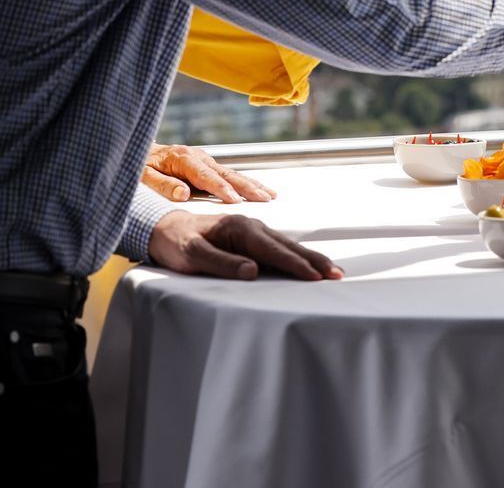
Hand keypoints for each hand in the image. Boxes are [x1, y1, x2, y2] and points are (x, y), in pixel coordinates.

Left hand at [142, 143, 275, 203]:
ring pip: (232, 173)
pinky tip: (259, 189)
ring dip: (252, 184)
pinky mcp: (207, 165)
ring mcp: (204, 160)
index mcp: (182, 159)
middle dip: (247, 186)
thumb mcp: (142, 177)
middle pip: (226, 173)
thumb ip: (162, 185)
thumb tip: (183, 194)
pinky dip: (245, 182)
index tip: (235, 200)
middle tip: (265, 198)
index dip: (221, 188)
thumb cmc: (137, 166)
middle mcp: (198, 157)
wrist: (137, 150)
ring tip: (270, 195)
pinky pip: (228, 175)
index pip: (205, 176)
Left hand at [147, 210, 342, 280]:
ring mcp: (254, 231)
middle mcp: (252, 226)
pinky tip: (308, 264)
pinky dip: (298, 256)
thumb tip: (253, 272)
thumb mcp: (193, 256)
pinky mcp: (252, 239)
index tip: (315, 278)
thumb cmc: (177, 244)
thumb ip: (222, 263)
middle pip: (289, 246)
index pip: (273, 250)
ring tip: (332, 271)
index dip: (296, 265)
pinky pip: (280, 247)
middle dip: (314, 261)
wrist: (165, 229)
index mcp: (240, 228)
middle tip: (338, 275)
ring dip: (310, 259)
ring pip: (288, 246)